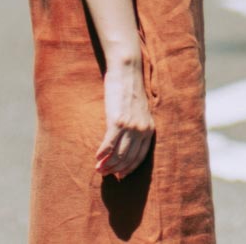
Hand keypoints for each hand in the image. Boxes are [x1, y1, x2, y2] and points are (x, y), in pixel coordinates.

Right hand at [95, 58, 153, 180]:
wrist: (126, 70)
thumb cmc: (130, 89)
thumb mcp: (139, 110)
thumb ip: (136, 126)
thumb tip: (125, 143)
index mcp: (149, 128)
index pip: (140, 157)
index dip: (129, 168)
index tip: (120, 176)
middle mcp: (142, 130)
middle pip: (128, 158)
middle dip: (116, 169)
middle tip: (104, 174)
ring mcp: (130, 126)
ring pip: (118, 154)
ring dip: (107, 164)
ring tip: (99, 169)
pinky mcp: (117, 121)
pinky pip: (109, 144)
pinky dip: (102, 153)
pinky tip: (96, 158)